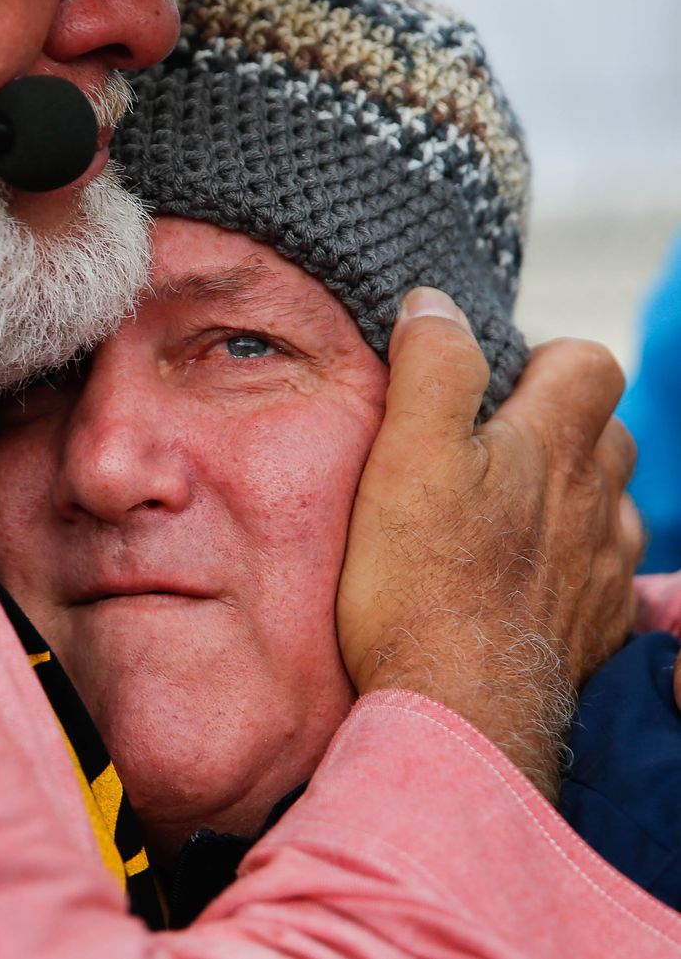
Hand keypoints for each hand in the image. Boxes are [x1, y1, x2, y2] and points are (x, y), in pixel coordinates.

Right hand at [336, 288, 640, 801]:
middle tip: (487, 450)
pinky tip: (522, 586)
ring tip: (503, 517)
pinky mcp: (598, 628)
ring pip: (609, 505)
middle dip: (559, 427)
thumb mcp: (404, 456)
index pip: (591, 362)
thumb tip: (435, 304)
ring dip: (570, 497)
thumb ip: (431, 369)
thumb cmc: (418, 581)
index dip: (548, 358)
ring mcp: (604, 569)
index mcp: (554, 447)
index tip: (493, 384)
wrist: (458, 709)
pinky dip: (573, 568)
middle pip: (606, 433)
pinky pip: (605, 578)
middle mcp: (595, 501)